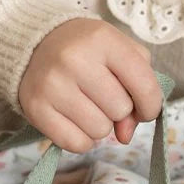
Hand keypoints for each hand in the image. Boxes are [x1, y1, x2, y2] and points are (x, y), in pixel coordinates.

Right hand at [18, 18, 161, 153]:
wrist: (33, 46)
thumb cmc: (85, 52)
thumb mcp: (117, 51)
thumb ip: (137, 87)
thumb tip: (126, 134)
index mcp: (101, 39)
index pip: (143, 84)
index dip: (151, 105)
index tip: (144, 109)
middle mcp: (75, 60)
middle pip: (120, 110)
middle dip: (118, 111)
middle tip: (102, 98)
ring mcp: (53, 86)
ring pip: (99, 131)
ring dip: (98, 126)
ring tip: (85, 106)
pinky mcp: (37, 109)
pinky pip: (77, 144)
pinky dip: (81, 139)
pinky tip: (74, 121)